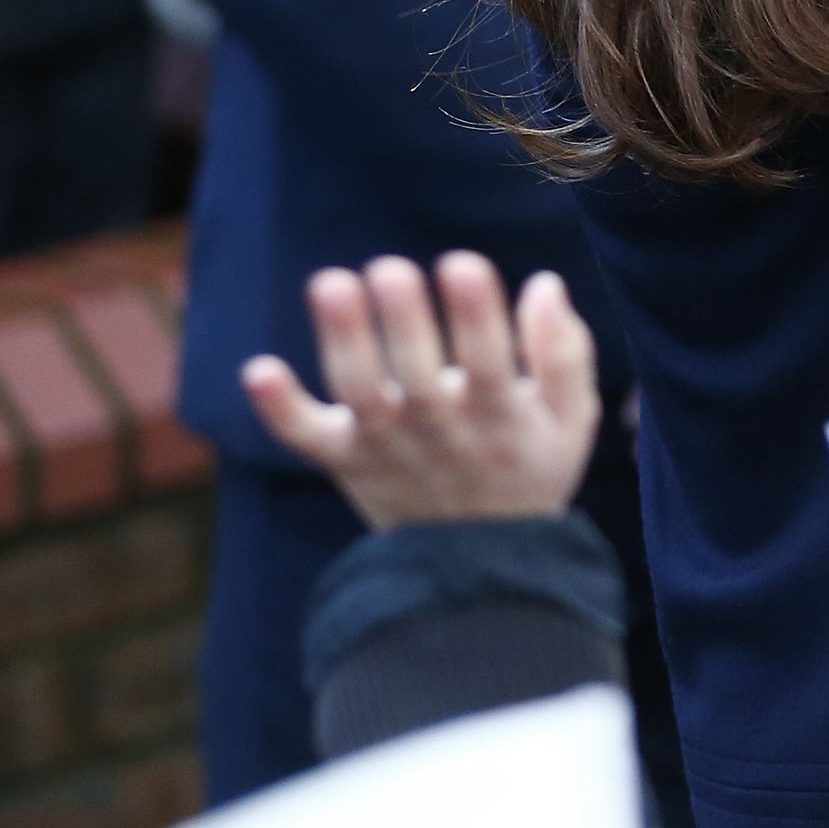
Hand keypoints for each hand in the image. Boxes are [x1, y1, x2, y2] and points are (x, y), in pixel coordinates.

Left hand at [241, 254, 601, 529]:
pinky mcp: (343, 458)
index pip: (490, 364)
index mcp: (501, 419)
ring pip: (360, 394)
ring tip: (333, 282)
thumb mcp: (571, 419)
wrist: (475, 562)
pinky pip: (305, 438)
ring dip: (343, 341)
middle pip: (418, 378)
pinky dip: (279, 409)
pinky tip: (258, 369)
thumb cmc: (528, 465)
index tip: (461, 264)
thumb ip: (564, 353)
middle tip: (390, 268)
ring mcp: (386, 448)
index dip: (476, 317)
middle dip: (403, 322)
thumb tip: (544, 284)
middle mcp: (440, 434)